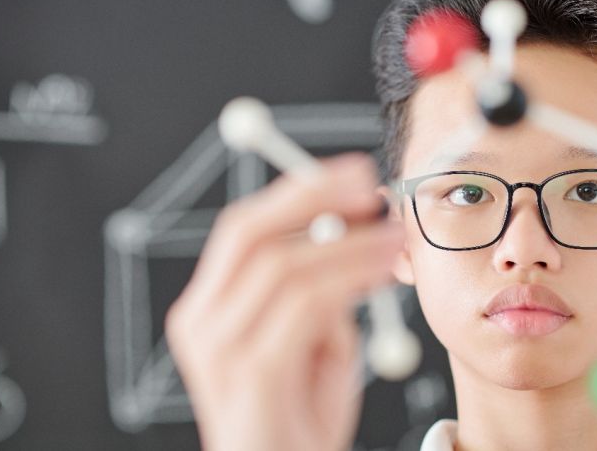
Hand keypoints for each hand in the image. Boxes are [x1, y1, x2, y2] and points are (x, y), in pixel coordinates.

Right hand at [165, 154, 403, 450]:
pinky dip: (350, 275)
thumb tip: (350, 243)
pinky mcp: (252, 374)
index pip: (244, 229)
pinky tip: (383, 268)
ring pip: (284, 264)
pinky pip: (305, 304)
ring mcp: (220, 350)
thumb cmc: (298, 421)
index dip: (297, 191)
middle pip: (250, 231)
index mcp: (209, 309)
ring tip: (395, 237)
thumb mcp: (310, 346)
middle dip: (313, 196)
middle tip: (370, 186)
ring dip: (350, 243)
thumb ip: (318, 294)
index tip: (352, 175)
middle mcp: (201, 323)